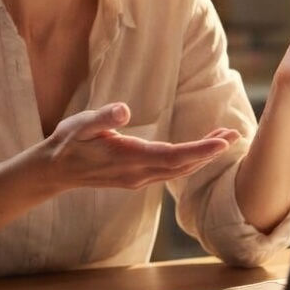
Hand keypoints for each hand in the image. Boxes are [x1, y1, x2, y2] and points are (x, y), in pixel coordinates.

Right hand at [38, 103, 232, 191]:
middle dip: (210, 152)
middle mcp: (137, 173)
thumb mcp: (81, 124)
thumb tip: (123, 110)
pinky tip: (198, 150)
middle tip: (234, 134)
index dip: (200, 150)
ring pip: (178, 170)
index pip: (172, 156)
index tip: (223, 142)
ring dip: (202, 156)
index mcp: (128, 157)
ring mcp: (138, 179)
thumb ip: (103, 118)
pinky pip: (170, 171)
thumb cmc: (68, 142)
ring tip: (223, 138)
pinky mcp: (136, 178)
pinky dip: (189, 161)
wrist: (55, 171)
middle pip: (182, 165)